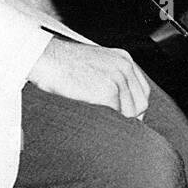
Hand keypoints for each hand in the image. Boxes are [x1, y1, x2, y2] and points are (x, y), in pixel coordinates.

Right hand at [27, 38, 151, 117]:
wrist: (45, 58)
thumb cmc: (63, 64)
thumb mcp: (95, 64)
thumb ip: (111, 78)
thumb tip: (118, 105)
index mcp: (123, 59)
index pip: (142, 91)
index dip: (134, 109)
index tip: (125, 120)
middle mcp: (124, 67)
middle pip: (140, 104)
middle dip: (129, 119)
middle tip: (113, 128)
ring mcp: (117, 78)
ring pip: (130, 114)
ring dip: (117, 123)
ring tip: (102, 127)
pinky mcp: (107, 91)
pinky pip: (115, 117)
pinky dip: (107, 124)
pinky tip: (95, 124)